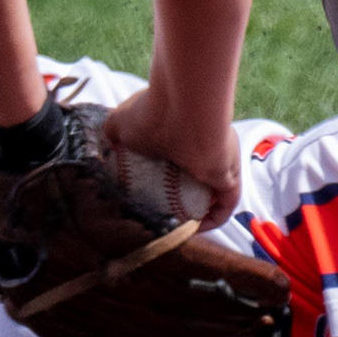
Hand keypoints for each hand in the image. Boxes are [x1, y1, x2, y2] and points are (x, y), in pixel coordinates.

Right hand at [97, 87, 241, 225]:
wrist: (182, 108)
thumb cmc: (151, 113)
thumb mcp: (119, 122)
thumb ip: (112, 134)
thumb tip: (106, 147)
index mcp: (180, 132)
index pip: (175, 158)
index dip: (162, 177)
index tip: (145, 191)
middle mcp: (203, 146)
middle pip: (194, 177)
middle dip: (179, 197)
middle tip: (161, 212)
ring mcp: (220, 161)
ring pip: (212, 192)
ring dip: (197, 210)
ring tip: (176, 225)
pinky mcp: (231, 175)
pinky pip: (226, 204)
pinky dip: (212, 219)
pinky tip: (194, 228)